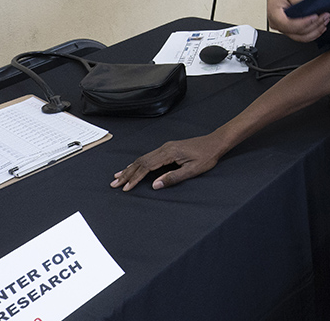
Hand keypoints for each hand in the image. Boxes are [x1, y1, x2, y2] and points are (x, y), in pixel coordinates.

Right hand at [110, 134, 227, 190]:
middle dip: (127, 173)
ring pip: (144, 158)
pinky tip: (134, 166)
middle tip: (114, 183)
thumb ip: (173, 178)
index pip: (147, 167)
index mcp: (169, 153)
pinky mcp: (168, 148)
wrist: (215, 142)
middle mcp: (165, 148)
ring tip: (118, 176)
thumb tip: (155, 185)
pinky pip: (149, 156)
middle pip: (141, 161)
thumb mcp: (192, 170)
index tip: (126, 187)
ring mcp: (166, 147)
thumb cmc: (207, 156)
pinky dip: (139, 163)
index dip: (135, 178)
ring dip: (131, 168)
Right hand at [266, 0, 329, 41]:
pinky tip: (320, 27)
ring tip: (324, 21)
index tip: (315, 16)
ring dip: (315, 31)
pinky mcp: (289, 28)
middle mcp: (276, 24)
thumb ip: (300, 1)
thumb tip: (310, 10)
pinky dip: (312, 33)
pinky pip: (301, 35)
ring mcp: (283, 28)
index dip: (304, 22)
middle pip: (297, 32)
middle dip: (314, 26)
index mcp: (274, 14)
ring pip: (300, 37)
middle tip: (325, 16)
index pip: (289, 24)